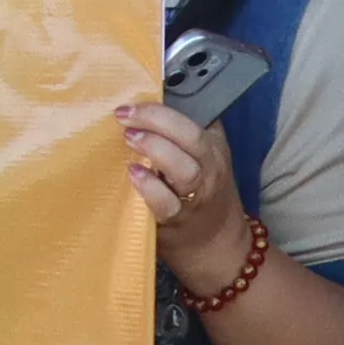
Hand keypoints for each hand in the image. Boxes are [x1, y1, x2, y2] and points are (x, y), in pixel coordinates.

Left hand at [118, 97, 248, 285]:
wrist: (218, 246)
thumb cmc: (204, 194)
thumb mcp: (206, 159)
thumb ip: (183, 133)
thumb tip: (146, 100)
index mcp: (213, 148)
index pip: (195, 119)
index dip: (164, 107)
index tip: (136, 98)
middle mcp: (208, 170)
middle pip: (191, 138)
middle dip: (157, 121)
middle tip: (125, 116)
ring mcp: (194, 197)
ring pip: (183, 170)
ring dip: (155, 150)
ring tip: (129, 138)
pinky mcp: (176, 222)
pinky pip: (166, 204)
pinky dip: (150, 188)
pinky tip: (133, 174)